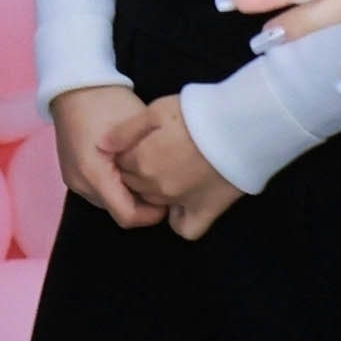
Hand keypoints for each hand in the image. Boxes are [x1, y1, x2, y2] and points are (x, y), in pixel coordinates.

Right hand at [48, 84, 157, 228]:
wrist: (74, 85)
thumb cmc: (109, 103)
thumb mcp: (137, 131)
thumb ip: (151, 162)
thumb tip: (169, 187)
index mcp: (94, 173)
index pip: (128, 216)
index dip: (152, 214)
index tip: (168, 199)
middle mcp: (80, 182)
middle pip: (119, 211)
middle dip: (142, 203)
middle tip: (161, 182)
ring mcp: (73, 179)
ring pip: (110, 202)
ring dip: (129, 194)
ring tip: (144, 172)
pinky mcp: (72, 174)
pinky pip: (100, 191)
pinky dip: (116, 186)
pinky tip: (128, 168)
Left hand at [101, 93, 241, 238]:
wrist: (239, 127)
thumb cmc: (196, 114)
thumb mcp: (155, 110)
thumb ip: (125, 131)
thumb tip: (101, 146)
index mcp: (140, 161)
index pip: (119, 164)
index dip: (127, 152)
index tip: (140, 142)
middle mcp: (156, 186)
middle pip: (134, 184)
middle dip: (137, 171)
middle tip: (156, 154)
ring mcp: (181, 201)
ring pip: (154, 203)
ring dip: (155, 191)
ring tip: (170, 171)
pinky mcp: (207, 210)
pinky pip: (185, 229)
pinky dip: (180, 221)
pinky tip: (182, 207)